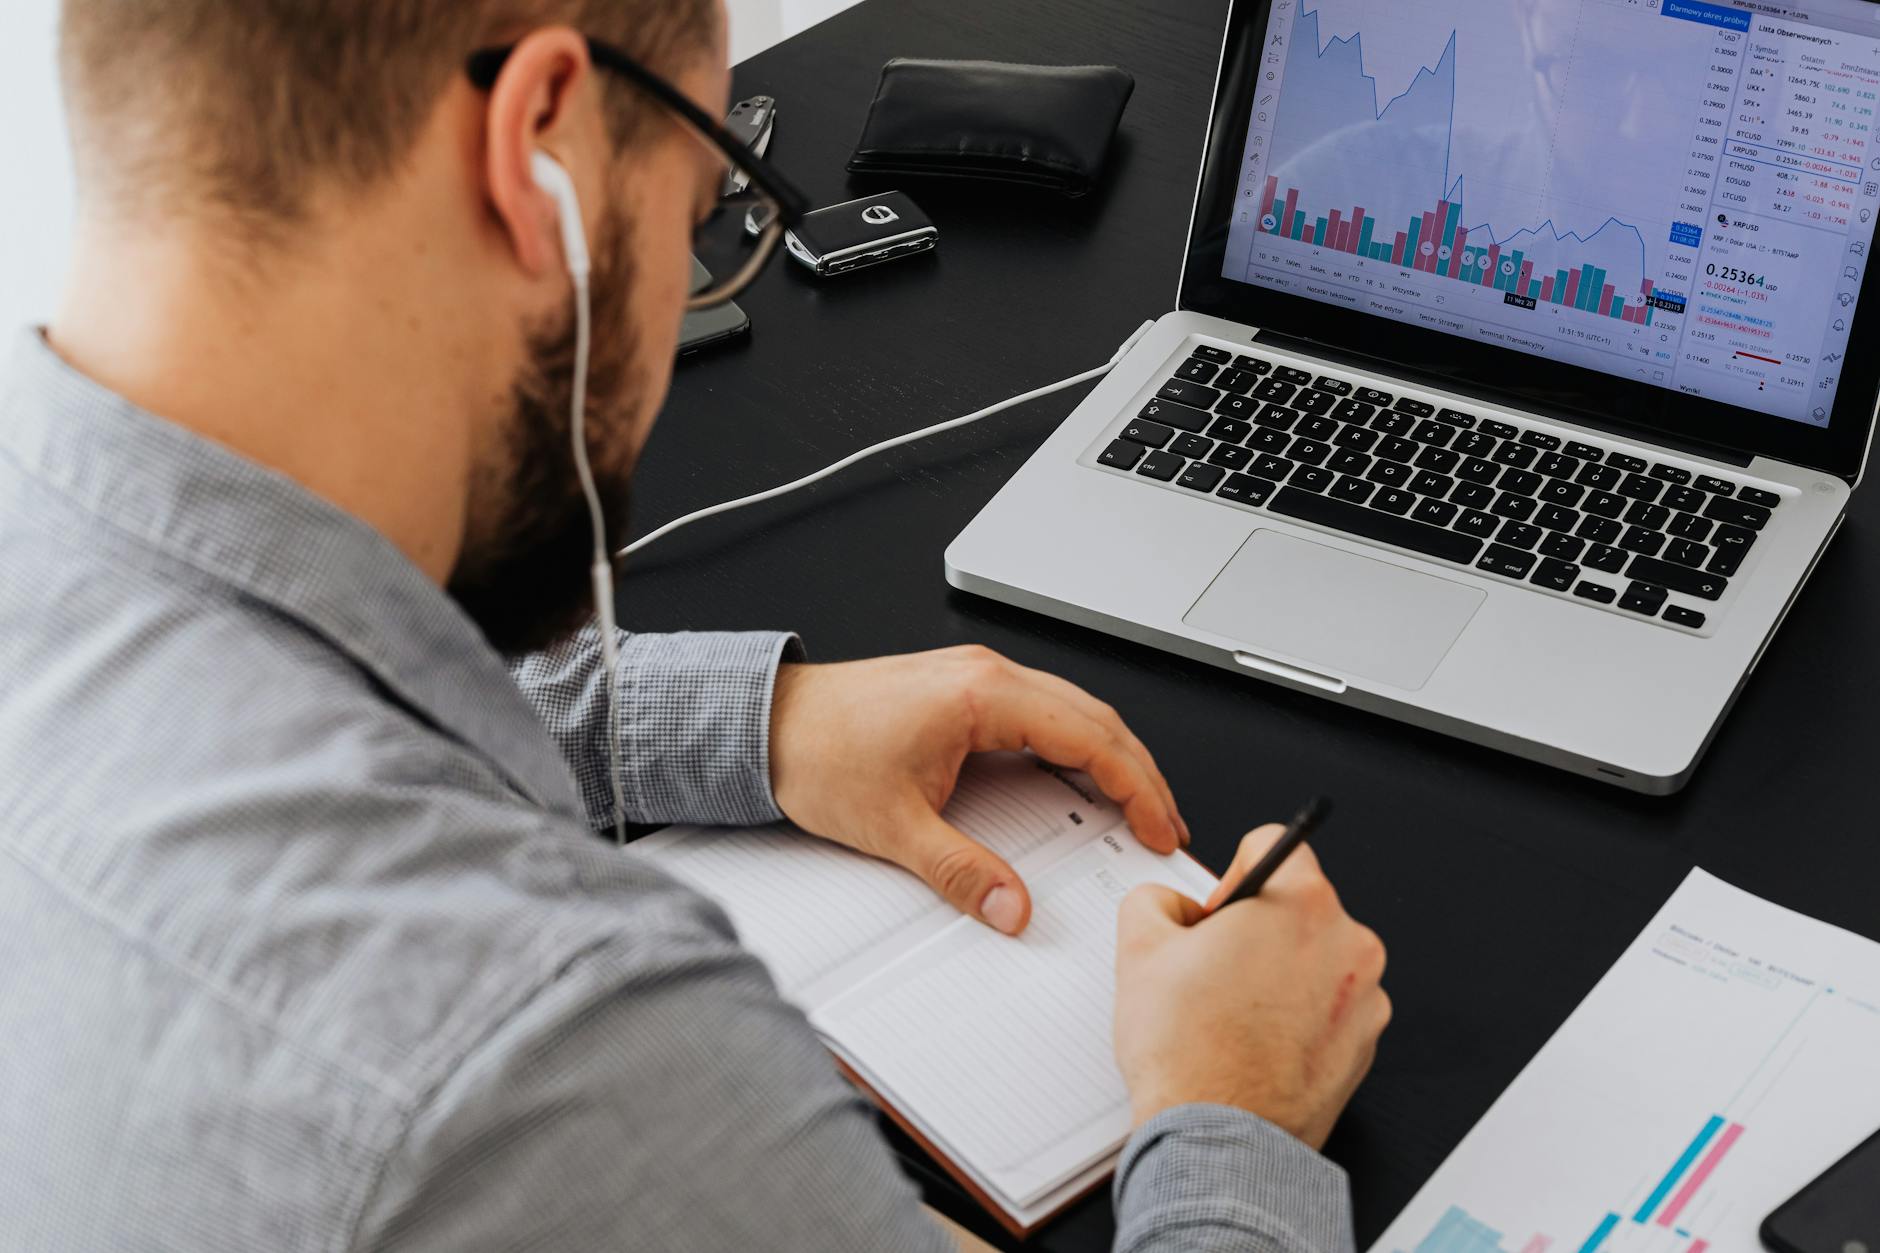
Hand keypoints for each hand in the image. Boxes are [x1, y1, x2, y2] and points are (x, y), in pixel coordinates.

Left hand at [768, 645, 1187, 934]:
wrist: (765, 722)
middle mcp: (987, 676)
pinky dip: (1074, 745)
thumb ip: (960, 871)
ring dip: (1110, 756)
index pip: (1090, 738)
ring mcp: (976, 677)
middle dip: (1140, 773)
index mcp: (982, 697)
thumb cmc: (817, 753)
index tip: (1158, 827)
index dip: (1136, 786)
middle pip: (1095, 718)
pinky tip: (1078, 779)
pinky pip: (1041, 710)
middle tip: (1164, 825)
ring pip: (1072, 709)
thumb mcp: (893, 827)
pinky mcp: (962, 689)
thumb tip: (1010, 907)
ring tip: (1136, 807)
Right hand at [1113, 825, 1389, 1147]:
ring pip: (1315, 957)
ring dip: (1279, 974)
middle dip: (1255, 930)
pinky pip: (1332, 1006)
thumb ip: (1155, 899)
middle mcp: (1347, 941)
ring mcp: (1366, 996)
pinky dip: (1301, 1016)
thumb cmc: (1188, 1054)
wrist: (1217, 1140)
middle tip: (1213, 973)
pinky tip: (1260, 1044)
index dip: (1230, 878)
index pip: (1271, 845)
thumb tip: (1173, 906)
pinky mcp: (1368, 1043)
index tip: (1216, 917)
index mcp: (1299, 902)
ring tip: (1234, 1016)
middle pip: (1296, 906)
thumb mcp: (1138, 948)